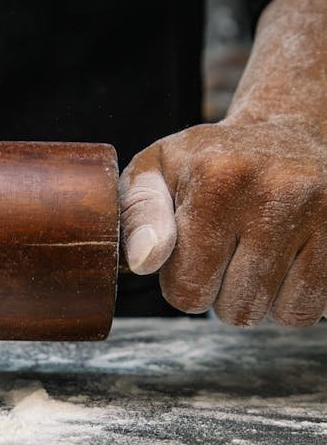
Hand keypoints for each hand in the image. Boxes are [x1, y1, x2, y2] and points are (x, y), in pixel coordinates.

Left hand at [119, 0, 326, 327]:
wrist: (285, 130)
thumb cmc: (207, 162)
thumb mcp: (155, 172)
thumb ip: (137, 216)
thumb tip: (143, 262)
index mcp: (216, 180)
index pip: (187, 290)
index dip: (183, 282)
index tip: (191, 252)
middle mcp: (275, 191)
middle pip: (235, 309)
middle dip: (222, 293)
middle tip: (227, 252)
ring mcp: (321, 211)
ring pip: (278, 313)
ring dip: (260, 298)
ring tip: (256, 254)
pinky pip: (313, 309)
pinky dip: (293, 298)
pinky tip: (285, 261)